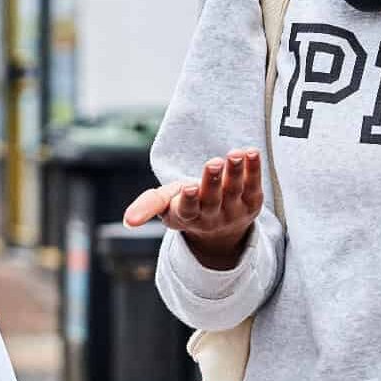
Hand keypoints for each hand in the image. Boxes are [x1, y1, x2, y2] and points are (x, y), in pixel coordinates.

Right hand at [122, 148, 262, 269]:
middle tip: (213, 162)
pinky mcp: (252, 204)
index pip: (187, 210)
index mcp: (186, 217)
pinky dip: (254, 170)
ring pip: (234, 191)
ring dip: (234, 172)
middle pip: (212, 200)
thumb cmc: (186, 205)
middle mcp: (211, 217)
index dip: (189, 199)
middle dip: (212, 181)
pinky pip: (253, 186)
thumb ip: (147, 205)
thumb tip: (127, 222)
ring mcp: (233, 212)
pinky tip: (251, 153)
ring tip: (235, 154)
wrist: (221, 228)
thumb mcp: (165, 204)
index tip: (189, 187)